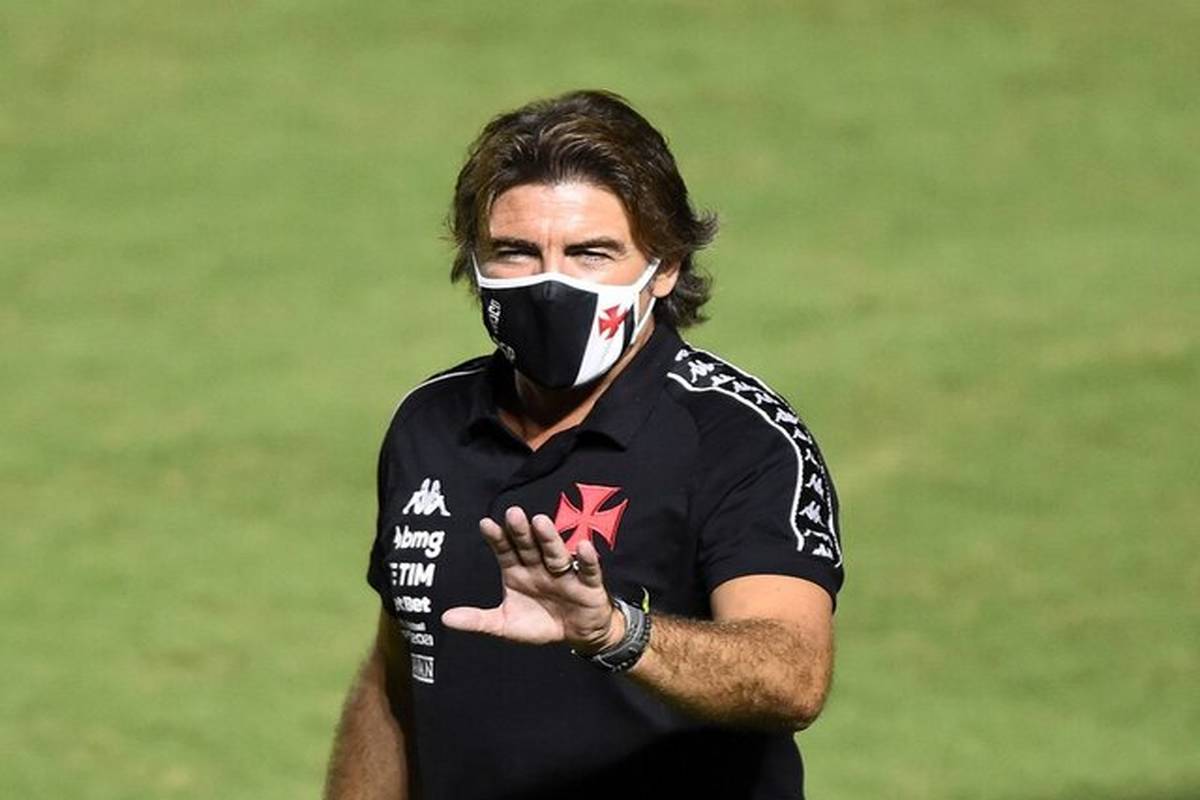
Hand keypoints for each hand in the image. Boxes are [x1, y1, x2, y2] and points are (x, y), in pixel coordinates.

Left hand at [441, 506, 623, 653]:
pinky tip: (583, 547)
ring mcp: (564, 573)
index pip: (505, 551)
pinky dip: (587, 559)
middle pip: (529, 546)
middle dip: (521, 531)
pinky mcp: (588, 584)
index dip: (497, 539)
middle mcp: (539, 567)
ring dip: (549, 538)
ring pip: (555, 553)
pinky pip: (588, 571)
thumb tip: (445, 619)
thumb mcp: (505, 625)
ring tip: (540, 522)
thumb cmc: (539, 623)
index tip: (486, 524)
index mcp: (518, 571)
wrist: (577, 635)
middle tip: (513, 514)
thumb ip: (478, 620)